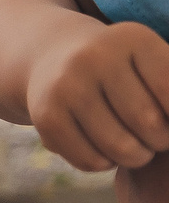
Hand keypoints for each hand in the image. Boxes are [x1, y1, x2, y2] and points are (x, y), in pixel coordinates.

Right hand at [23, 19, 168, 170]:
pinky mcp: (45, 115)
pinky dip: (104, 163)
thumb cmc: (123, 68)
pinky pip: (91, 161)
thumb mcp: (152, 61)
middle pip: (151, 125)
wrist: (51, 54)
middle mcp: (95, 56)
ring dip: (136, 157)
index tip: (167, 115)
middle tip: (154, 136)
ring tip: (135, 146)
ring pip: (122, 148)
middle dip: (160, 141)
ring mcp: (66, 86)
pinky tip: (102, 146)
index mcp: (133, 39)